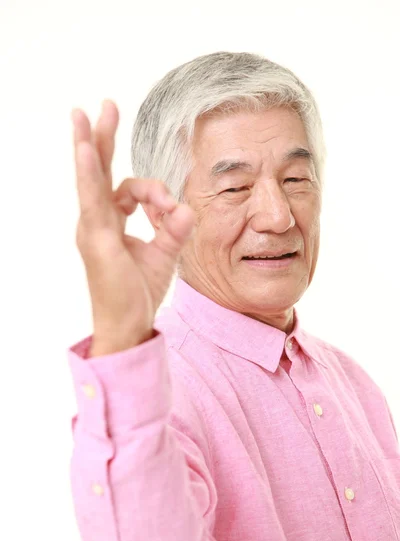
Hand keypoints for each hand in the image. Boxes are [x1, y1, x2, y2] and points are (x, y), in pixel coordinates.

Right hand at [71, 99, 194, 355]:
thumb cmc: (140, 291)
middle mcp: (96, 221)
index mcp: (110, 222)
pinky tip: (86, 148)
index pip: (124, 188)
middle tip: (104, 105)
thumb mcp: (165, 252)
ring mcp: (93, 228)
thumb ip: (175, 227)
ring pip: (90, 177)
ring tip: (84, 113)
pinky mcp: (97, 238)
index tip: (172, 210)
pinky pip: (93, 199)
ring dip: (89, 144)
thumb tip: (187, 207)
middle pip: (98, 170)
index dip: (152, 191)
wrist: (129, 324)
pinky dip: (89, 172)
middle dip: (101, 137)